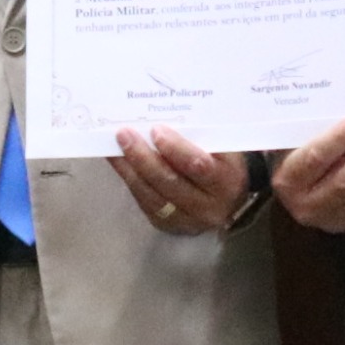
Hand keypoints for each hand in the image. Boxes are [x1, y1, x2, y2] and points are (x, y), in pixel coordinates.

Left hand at [111, 127, 247, 234]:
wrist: (230, 199)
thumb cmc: (224, 163)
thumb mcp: (224, 149)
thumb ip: (201, 137)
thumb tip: (162, 119)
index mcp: (228, 181)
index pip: (199, 166)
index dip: (175, 148)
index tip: (156, 130)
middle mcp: (210, 206)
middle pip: (170, 182)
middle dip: (143, 157)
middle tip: (124, 134)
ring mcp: (189, 221)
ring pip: (153, 195)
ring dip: (130, 169)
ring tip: (114, 147)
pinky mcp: (170, 226)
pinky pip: (145, 203)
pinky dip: (130, 180)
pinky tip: (118, 162)